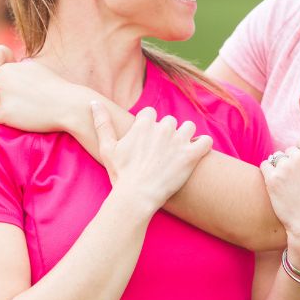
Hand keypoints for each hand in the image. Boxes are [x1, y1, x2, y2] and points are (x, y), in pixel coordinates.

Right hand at [92, 103, 213, 211]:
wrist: (136, 197)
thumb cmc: (120, 174)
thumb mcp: (107, 147)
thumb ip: (102, 122)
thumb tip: (93, 102)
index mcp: (144, 124)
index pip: (150, 114)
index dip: (148, 127)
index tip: (146, 141)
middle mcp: (163, 128)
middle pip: (170, 121)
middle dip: (167, 133)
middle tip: (161, 152)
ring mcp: (179, 140)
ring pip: (189, 127)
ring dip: (185, 137)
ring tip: (178, 153)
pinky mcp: (192, 155)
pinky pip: (206, 141)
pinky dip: (202, 146)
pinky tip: (195, 155)